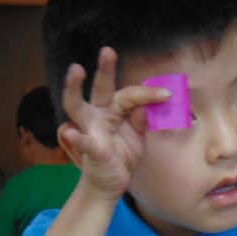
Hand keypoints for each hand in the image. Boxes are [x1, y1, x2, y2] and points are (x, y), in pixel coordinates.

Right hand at [58, 48, 169, 200]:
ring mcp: (91, 131)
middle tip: (107, 51)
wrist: (110, 185)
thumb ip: (141, 120)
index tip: (167, 94)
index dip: (148, 94)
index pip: (129, 96)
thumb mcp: (137, 137)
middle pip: (99, 89)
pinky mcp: (91, 150)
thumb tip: (146, 105)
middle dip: (104, 70)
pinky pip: (83, 142)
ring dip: (74, 88)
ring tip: (75, 70)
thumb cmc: (121, 156)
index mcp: (113, 110)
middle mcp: (98, 115)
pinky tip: (70, 132)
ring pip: (77, 106)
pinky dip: (77, 138)